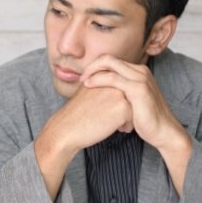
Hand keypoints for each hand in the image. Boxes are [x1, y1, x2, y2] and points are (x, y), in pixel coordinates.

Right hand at [34, 84, 131, 199]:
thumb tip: (120, 91)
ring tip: (115, 123)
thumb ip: (102, 86)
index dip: (116, 101)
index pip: (121, 87)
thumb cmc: (77, 114)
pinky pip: (134, 117)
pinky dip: (128, 125)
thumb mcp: (89, 92)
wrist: (67, 128)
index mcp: (103, 73)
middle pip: (129, 95)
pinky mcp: (123, 107)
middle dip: (125, 107)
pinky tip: (117, 129)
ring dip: (128, 116)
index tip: (106, 110)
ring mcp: (119, 92)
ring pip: (134, 106)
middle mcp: (113, 79)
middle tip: (111, 118)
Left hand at [80, 54, 187, 151]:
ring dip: (93, 71)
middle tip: (81, 77)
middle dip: (92, 65)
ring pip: (110, 64)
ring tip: (82, 81)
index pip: (113, 61)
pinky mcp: (138, 89)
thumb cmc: (145, 120)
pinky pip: (113, 78)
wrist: (163, 132)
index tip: (85, 77)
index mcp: (139, 72)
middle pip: (110, 58)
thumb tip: (101, 93)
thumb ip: (119, 92)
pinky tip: (88, 85)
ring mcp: (140, 78)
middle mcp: (140, 71)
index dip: (97, 66)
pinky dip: (98, 79)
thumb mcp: (130, 102)